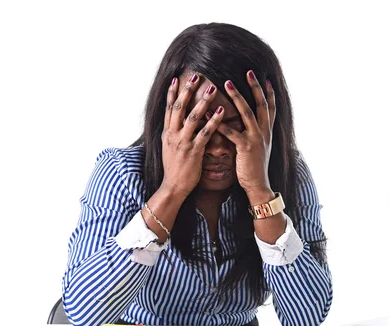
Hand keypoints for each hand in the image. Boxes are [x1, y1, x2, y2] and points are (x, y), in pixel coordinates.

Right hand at [161, 73, 225, 196]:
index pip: (168, 108)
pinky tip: (221, 111)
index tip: (177, 78)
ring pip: (192, 117)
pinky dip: (213, 121)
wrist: (173, 187)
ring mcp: (182, 142)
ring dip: (203, 101)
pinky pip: (204, 133)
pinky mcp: (193, 151)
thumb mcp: (169, 147)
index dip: (172, 92)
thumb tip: (175, 121)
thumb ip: (173, 133)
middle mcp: (172, 134)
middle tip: (196, 75)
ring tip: (213, 88)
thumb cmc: (174, 168)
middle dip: (187, 90)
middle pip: (179, 107)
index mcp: (167, 132)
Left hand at [207, 70, 275, 200]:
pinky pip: (232, 132)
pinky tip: (211, 114)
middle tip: (249, 72)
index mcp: (267, 131)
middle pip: (261, 104)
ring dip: (237, 97)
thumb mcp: (258, 146)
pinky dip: (220, 123)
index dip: (268, 92)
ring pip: (247, 113)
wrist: (258, 185)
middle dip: (255, 87)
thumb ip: (254, 133)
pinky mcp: (246, 147)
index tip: (264, 78)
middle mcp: (264, 132)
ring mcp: (256, 139)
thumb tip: (249, 122)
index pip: (270, 107)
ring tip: (227, 83)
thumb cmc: (254, 167)